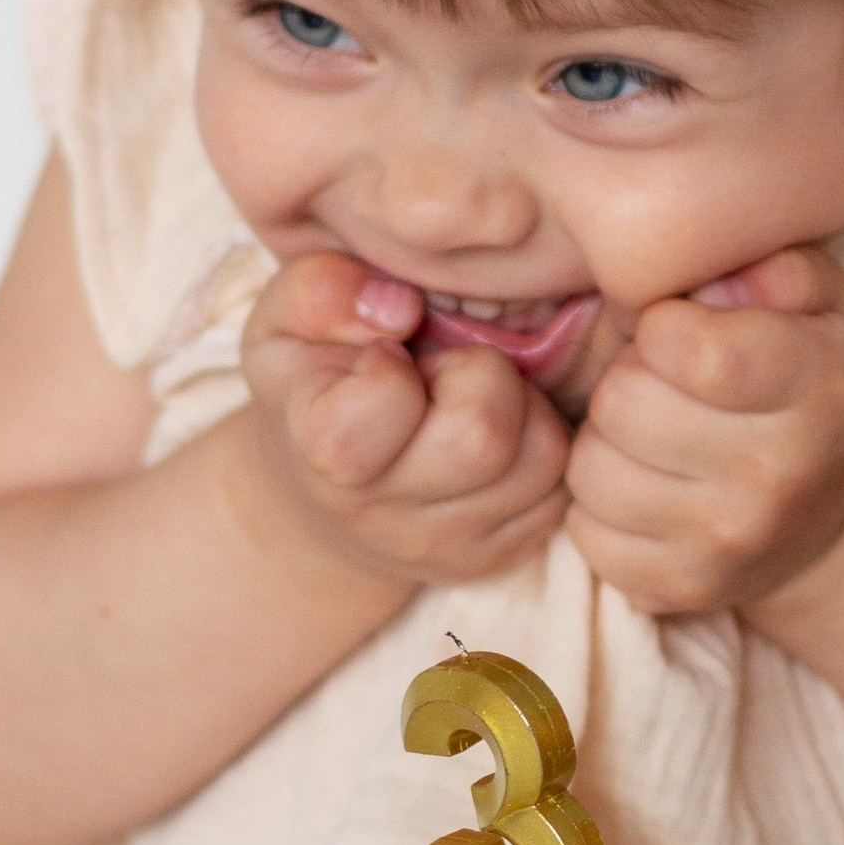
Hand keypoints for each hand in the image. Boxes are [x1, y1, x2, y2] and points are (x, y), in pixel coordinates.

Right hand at [239, 252, 568, 586]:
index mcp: (323, 453)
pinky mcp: (501, 553)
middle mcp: (384, 516)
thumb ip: (319, 291)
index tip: (381, 357)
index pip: (385, 403)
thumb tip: (399, 308)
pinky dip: (542, 442)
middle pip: (482, 436)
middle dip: (479, 375)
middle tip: (443, 371)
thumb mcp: (282, 323)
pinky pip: (562, 484)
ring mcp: (448, 545)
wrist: (319, 496)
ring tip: (470, 399)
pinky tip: (497, 432)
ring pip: (542, 458)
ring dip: (523, 407)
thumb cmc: (307, 386)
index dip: (392, 362)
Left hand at [564, 247, 843, 619]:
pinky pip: (584, 531)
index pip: (685, 347)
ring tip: (653, 439)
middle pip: (621, 403)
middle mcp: (776, 476)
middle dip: (630, 382)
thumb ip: (779, 268)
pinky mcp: (679, 590)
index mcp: (814, 386)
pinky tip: (646, 490)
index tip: (680, 333)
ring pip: (590, 470)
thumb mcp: (822, 306)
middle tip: (666, 388)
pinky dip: (600, 507)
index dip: (661, 327)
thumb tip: (714, 283)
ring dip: (608, 443)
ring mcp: (726, 544)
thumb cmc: (804, 382)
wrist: (820, 524)